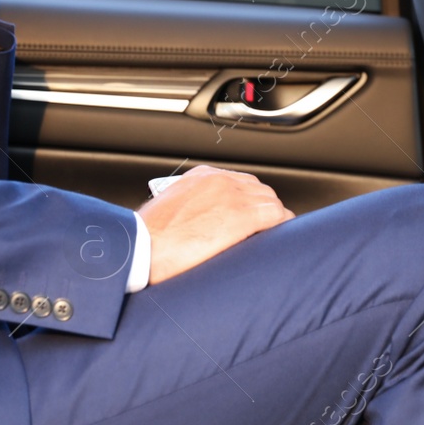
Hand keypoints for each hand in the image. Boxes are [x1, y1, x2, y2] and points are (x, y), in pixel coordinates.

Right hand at [137, 165, 294, 283]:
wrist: (142, 247)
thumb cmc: (147, 237)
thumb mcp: (168, 209)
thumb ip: (188, 207)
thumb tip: (196, 222)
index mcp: (201, 177)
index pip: (240, 181)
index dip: (250, 200)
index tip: (251, 214)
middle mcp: (220, 181)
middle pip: (258, 189)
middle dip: (264, 207)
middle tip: (266, 228)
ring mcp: (233, 197)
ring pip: (270, 201)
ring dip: (274, 218)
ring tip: (274, 235)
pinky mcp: (242, 217)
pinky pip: (276, 216)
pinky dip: (282, 225)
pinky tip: (281, 237)